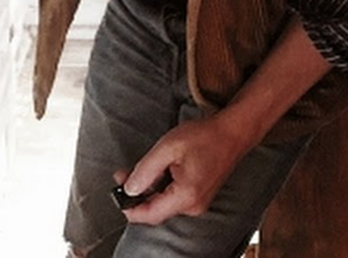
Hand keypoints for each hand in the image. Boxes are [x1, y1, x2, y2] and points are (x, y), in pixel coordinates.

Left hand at [116, 111, 253, 225]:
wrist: (232, 133)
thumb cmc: (203, 136)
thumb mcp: (168, 147)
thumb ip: (147, 169)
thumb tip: (130, 188)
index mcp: (185, 196)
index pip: (151, 214)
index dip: (130, 208)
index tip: (116, 195)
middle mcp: (193, 206)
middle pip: (156, 209)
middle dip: (137, 193)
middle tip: (122, 173)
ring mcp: (198, 203)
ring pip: (164, 202)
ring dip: (148, 188)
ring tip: (138, 168)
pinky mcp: (199, 196)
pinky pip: (174, 197)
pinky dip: (161, 186)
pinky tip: (156, 170)